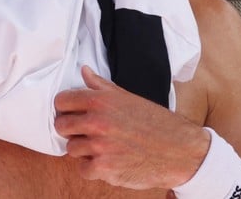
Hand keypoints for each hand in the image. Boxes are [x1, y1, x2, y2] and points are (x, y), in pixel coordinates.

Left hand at [53, 65, 209, 190]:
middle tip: (85, 132)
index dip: (64, 107)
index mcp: (101, 101)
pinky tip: (108, 160)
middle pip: (61, 126)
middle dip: (70, 129)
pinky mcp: (104, 169)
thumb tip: (83, 70)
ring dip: (83, 150)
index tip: (72, 113)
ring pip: (71, 149)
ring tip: (101, 146)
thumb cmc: (155, 122)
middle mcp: (97, 122)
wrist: (179, 150)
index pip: (61, 101)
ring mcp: (99, 147)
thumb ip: (101, 86)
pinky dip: (93, 168)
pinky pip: (83, 169)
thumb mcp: (128, 97)